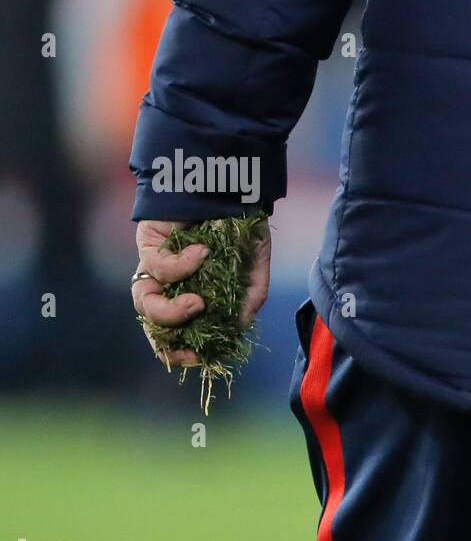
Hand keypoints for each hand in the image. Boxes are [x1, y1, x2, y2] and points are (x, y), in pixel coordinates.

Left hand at [131, 219, 271, 367]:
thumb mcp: (256, 264)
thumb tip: (240, 325)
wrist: (229, 181)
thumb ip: (252, 295)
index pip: (178, 330)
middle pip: (152, 324)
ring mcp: (157, 264)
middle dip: (166, 343)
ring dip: (171, 312)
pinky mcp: (147, 243)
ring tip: (198, 303)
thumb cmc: (242, 221)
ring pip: (145, 302)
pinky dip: (182, 265)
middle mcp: (171, 282)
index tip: (199, 359)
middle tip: (188, 350)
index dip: (182, 351)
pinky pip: (157, 267)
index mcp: (195, 290)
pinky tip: (204, 251)